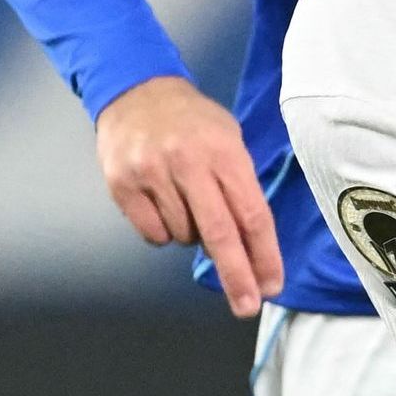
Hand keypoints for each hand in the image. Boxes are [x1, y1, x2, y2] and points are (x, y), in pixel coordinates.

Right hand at [96, 76, 279, 317]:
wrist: (135, 89)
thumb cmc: (192, 121)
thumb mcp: (229, 140)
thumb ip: (240, 189)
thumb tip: (249, 249)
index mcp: (223, 151)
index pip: (251, 213)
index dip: (264, 254)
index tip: (272, 285)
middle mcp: (187, 162)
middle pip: (219, 234)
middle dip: (237, 276)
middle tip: (247, 307)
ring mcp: (152, 174)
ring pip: (184, 236)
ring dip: (193, 236)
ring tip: (187, 201)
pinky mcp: (123, 185)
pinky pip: (153, 234)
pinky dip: (164, 231)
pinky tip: (164, 204)